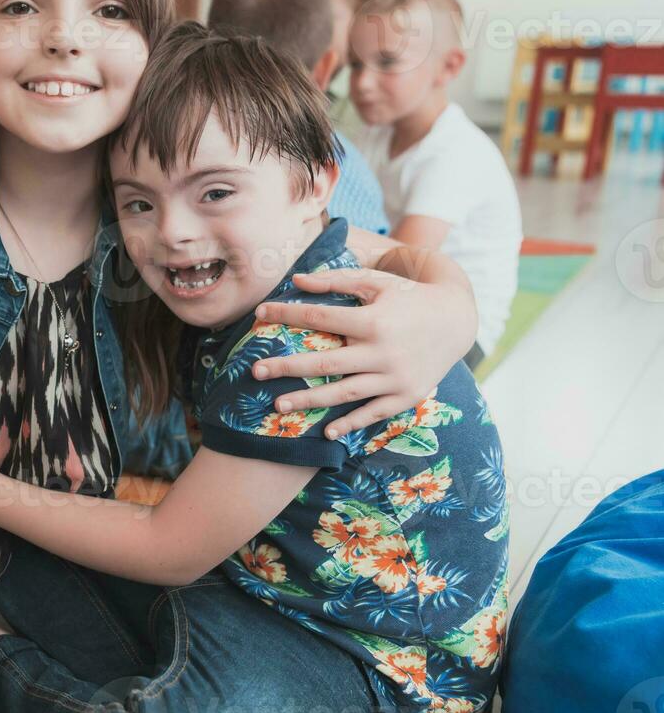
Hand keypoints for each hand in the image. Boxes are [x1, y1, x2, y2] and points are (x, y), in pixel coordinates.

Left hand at [251, 268, 471, 436]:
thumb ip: (336, 280)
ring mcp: (395, 378)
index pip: (319, 317)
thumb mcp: (376, 282)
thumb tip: (297, 280)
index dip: (287, 314)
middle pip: (325, 363)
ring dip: (310, 401)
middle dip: (287, 368)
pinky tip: (326, 431)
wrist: (458, 320)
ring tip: (279, 405)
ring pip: (344, 393)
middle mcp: (383, 352)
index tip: (259, 314)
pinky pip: (373, 413)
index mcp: (373, 321)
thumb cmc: (408, 297)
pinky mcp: (407, 396)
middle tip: (256, 372)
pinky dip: (351, 424)